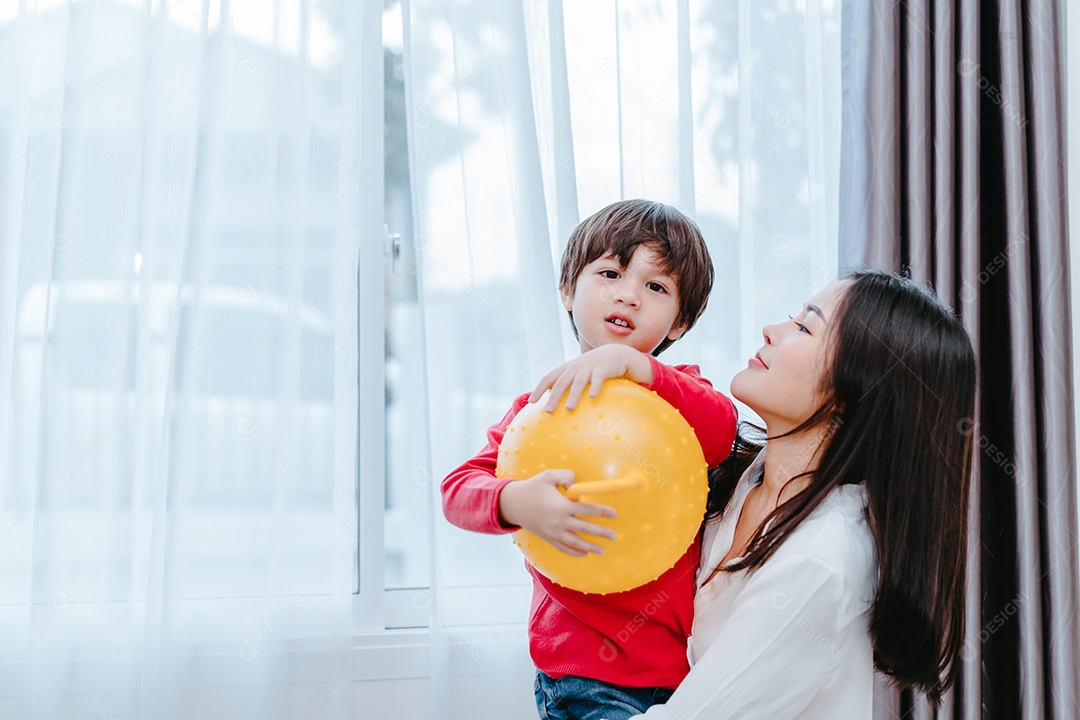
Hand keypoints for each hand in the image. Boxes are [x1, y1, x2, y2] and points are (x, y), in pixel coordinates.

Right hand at [498, 470, 617, 555]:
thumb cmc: (533, 487)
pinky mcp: (547, 538)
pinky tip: (584, 553)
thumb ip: (567, 476)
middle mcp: (559, 521)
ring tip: (603, 550)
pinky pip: (563, 548)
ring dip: (590, 547)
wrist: (512, 503)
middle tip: (614, 536)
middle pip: (584, 529)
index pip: (587, 510)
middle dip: (601, 533)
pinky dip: (574, 552)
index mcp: (561, 505)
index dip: (602, 512)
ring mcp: (553, 532)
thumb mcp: (550, 476)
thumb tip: (579, 486)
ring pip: (575, 543)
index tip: (613, 514)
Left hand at [528, 345, 652, 411]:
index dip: (539, 388)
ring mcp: (588, 367)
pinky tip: (592, 396)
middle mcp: (575, 367)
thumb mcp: (578, 373)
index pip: (548, 378)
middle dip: (554, 396)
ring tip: (569, 408)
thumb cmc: (593, 368)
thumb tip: (554, 404)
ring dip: (573, 395)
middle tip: (548, 411)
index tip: (531, 401)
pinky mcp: (603, 369)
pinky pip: (598, 379)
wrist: (614, 353)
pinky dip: (595, 387)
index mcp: (566, 369)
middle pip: (561, 382)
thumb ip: (566, 385)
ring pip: (578, 382)